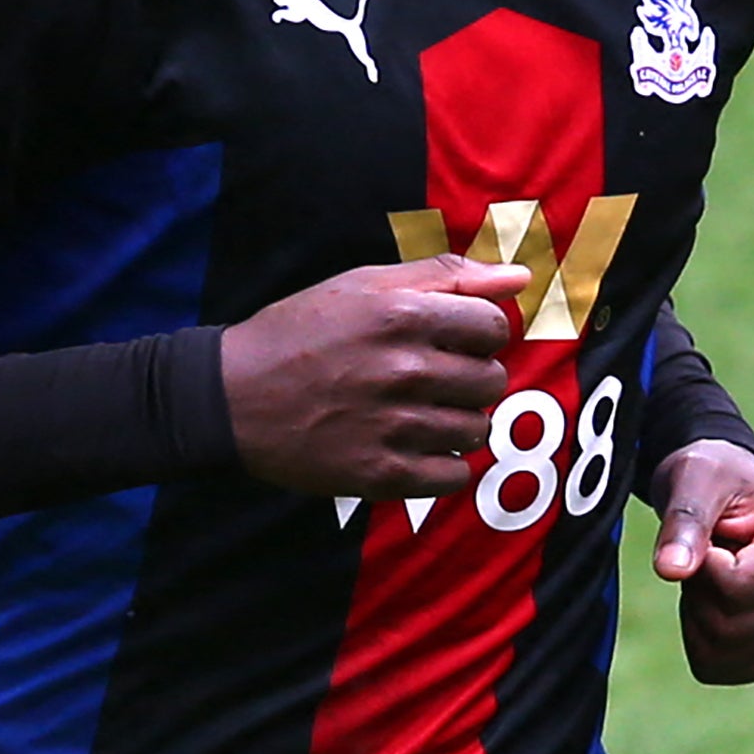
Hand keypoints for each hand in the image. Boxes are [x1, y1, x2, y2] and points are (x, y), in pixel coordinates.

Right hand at [220, 255, 526, 497]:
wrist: (233, 396)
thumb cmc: (302, 330)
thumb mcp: (365, 284)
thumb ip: (446, 276)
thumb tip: (520, 278)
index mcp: (404, 315)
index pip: (493, 326)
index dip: (477, 330)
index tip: (451, 337)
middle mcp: (405, 370)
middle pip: (491, 379)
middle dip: (470, 375)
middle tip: (431, 375)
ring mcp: (395, 427)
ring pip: (477, 428)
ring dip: (459, 420)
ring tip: (420, 410)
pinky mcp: (381, 475)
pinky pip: (454, 476)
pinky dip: (444, 464)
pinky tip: (415, 445)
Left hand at [651, 440, 753, 684]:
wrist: (726, 494)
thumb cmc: (711, 478)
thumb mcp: (693, 482)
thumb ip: (683, 523)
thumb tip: (670, 571)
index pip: (737, 589)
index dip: (701, 567)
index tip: (707, 535)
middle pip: (731, 628)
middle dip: (697, 594)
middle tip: (703, 555)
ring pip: (725, 653)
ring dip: (698, 616)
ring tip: (712, 575)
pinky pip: (725, 670)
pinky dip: (702, 642)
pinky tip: (715, 603)